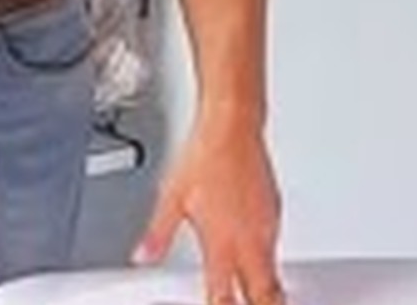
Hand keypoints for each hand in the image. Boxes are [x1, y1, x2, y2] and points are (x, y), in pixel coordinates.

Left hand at [134, 110, 282, 304]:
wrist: (232, 128)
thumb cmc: (204, 158)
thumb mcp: (171, 198)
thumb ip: (157, 234)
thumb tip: (142, 257)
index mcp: (222, 242)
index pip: (224, 295)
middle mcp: (250, 239)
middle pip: (264, 293)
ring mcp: (266, 226)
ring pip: (273, 272)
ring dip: (266, 289)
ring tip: (262, 299)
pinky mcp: (274, 212)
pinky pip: (275, 247)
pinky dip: (269, 261)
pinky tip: (259, 258)